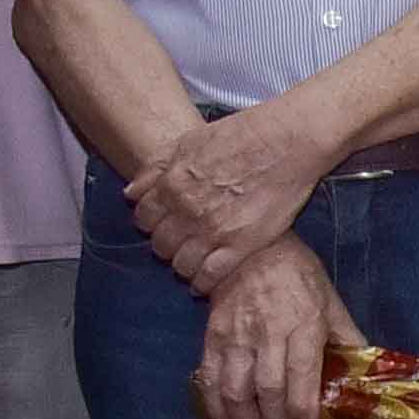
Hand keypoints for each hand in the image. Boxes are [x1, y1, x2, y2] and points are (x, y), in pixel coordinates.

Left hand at [125, 98, 339, 293]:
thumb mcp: (189, 140)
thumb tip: (131, 193)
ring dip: (183, 266)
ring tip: (192, 261)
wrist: (288, 141)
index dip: (151, 223)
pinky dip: (203, 283)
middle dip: (166, 245)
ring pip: (181, 265)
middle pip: (160, 245)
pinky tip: (204, 282)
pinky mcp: (242, 245)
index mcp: (171, 184)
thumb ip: (156, 167)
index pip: (143, 219)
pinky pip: (211, 276)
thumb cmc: (242, 135)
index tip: (162, 224)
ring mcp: (214, 231)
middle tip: (179, 243)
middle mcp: (187, 211)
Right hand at [195, 241, 354, 418]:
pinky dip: (215, 404)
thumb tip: (364, 369)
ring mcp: (237, 335)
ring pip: (236, 387)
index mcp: (303, 324)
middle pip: (268, 388)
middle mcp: (268, 333)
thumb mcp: (331, 300)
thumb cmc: (298, 275)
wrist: (251, 248)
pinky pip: (210, 375)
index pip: (301, 373)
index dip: (301, 407)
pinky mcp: (213, 335)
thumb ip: (346, 335)